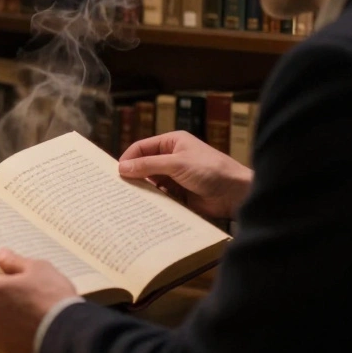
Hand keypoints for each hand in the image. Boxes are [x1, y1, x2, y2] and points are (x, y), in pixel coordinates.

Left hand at [0, 249, 77, 352]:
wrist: (67, 333)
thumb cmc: (51, 294)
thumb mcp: (37, 268)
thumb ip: (14, 261)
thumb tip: (0, 255)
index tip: (0, 275)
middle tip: (19, 291)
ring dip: (3, 314)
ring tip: (28, 311)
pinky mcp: (6, 349)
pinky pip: (5, 335)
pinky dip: (13, 331)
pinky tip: (32, 327)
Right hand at [118, 130, 252, 219]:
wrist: (235, 194)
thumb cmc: (210, 170)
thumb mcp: (177, 163)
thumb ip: (148, 165)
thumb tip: (122, 168)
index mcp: (172, 143)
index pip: (142, 147)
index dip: (128, 158)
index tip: (115, 173)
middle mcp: (172, 158)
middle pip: (144, 166)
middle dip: (132, 176)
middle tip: (116, 188)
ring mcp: (175, 177)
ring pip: (150, 183)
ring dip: (141, 190)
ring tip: (126, 201)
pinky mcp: (179, 195)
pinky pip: (159, 197)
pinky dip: (151, 202)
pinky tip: (141, 209)